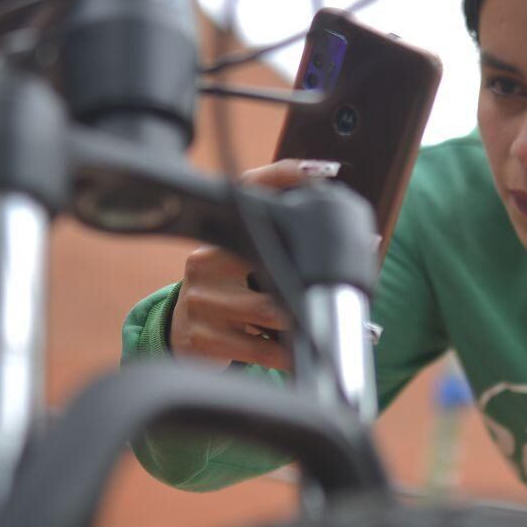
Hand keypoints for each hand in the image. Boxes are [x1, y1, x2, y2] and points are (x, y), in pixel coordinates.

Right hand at [166, 158, 340, 372]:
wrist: (183, 339)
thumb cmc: (229, 296)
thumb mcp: (245, 266)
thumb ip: (276, 244)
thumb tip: (343, 224)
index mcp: (218, 238)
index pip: (249, 196)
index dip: (283, 177)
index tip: (319, 171)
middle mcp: (204, 262)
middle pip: (272, 264)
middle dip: (310, 280)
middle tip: (341, 289)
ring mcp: (199, 301)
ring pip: (272, 311)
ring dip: (302, 324)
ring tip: (320, 329)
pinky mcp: (201, 338)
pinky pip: (262, 350)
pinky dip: (289, 356)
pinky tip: (298, 355)